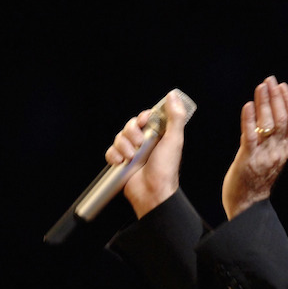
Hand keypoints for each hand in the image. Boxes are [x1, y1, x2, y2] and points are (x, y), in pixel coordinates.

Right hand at [105, 91, 187, 218]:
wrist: (152, 192)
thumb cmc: (166, 168)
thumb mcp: (174, 140)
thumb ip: (175, 117)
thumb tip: (173, 96)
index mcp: (159, 135)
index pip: (146, 117)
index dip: (142, 118)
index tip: (144, 121)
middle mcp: (146, 142)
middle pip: (130, 126)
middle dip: (131, 133)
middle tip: (139, 144)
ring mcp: (133, 152)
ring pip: (119, 138)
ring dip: (123, 146)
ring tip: (132, 157)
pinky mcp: (122, 162)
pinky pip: (111, 152)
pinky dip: (114, 156)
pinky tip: (122, 162)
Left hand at [222, 76, 287, 218]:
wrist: (247, 207)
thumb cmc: (256, 181)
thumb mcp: (272, 158)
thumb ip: (274, 140)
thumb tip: (271, 117)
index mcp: (285, 150)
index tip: (282, 86)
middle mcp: (278, 151)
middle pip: (282, 118)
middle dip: (276, 97)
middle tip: (270, 80)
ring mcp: (264, 155)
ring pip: (269, 124)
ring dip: (265, 103)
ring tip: (261, 87)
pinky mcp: (248, 160)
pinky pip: (250, 136)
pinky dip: (249, 119)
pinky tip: (247, 105)